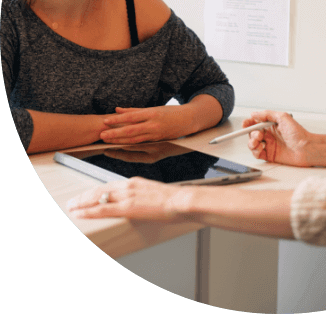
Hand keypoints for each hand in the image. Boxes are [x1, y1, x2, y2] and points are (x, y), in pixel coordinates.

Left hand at [67, 177, 190, 220]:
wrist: (183, 200)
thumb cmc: (176, 200)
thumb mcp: (157, 194)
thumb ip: (145, 198)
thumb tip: (141, 205)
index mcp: (135, 182)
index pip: (109, 185)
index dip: (95, 191)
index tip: (86, 196)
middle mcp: (129, 186)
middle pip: (99, 189)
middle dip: (83, 196)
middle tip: (72, 202)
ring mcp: (127, 196)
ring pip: (97, 197)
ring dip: (81, 203)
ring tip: (71, 207)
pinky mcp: (128, 208)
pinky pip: (103, 209)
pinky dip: (88, 211)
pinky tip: (79, 214)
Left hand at [100, 106, 190, 144]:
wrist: (190, 120)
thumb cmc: (171, 112)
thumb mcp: (154, 108)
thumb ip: (135, 110)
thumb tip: (117, 109)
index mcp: (153, 113)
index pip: (131, 117)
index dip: (117, 120)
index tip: (105, 121)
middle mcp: (154, 125)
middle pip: (131, 131)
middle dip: (115, 134)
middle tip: (102, 135)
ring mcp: (156, 135)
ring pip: (135, 140)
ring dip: (120, 142)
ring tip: (107, 142)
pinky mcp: (158, 142)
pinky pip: (141, 145)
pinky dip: (129, 146)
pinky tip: (120, 146)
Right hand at [244, 111, 313, 166]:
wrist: (306, 148)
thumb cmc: (299, 133)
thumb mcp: (283, 117)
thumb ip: (267, 114)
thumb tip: (254, 114)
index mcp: (271, 125)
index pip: (255, 123)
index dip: (248, 123)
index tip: (245, 124)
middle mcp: (269, 135)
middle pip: (252, 134)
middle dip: (251, 134)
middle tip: (258, 135)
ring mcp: (269, 145)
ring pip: (253, 144)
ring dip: (251, 143)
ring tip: (257, 142)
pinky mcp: (269, 155)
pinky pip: (257, 154)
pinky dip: (255, 151)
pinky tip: (260, 148)